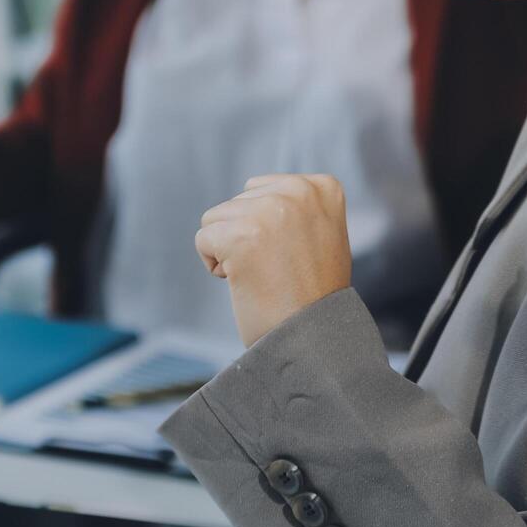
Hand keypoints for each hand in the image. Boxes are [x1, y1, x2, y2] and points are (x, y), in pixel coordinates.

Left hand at [195, 174, 351, 345]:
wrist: (313, 339)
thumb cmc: (313, 297)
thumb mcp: (322, 236)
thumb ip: (296, 209)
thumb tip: (253, 193)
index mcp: (322, 187)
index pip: (261, 190)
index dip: (266, 228)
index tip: (292, 257)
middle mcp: (298, 191)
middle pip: (237, 202)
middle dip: (246, 237)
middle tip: (277, 272)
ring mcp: (270, 211)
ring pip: (216, 219)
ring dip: (229, 251)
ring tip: (263, 277)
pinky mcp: (241, 234)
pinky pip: (203, 239)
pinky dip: (214, 265)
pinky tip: (244, 282)